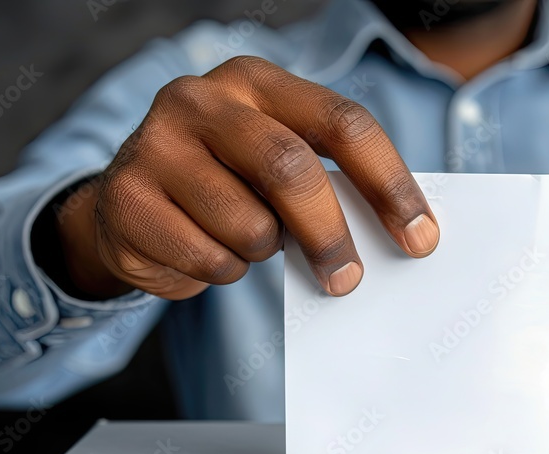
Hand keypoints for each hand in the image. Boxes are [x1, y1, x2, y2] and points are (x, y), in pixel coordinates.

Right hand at [56, 56, 438, 299]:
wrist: (128, 202)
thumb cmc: (224, 181)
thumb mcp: (272, 162)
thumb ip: (322, 178)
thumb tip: (399, 230)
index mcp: (254, 80)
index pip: (341, 122)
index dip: (389, 182)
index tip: (420, 236)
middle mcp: (201, 100)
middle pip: (291, 170)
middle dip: (329, 234)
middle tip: (348, 278)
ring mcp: (156, 145)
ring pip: (249, 226)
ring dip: (262, 252)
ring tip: (244, 239)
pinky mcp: (127, 199)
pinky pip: (207, 259)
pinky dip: (221, 271)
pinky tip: (202, 248)